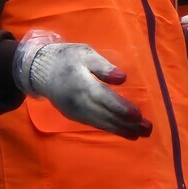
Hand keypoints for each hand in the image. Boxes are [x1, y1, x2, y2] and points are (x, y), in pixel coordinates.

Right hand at [25, 43, 152, 139]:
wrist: (39, 70)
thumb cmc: (66, 58)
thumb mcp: (84, 53)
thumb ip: (103, 66)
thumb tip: (122, 78)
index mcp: (81, 83)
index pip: (104, 98)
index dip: (120, 108)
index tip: (137, 115)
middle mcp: (78, 101)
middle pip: (105, 115)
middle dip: (126, 124)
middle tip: (147, 130)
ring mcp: (75, 111)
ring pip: (100, 123)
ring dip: (121, 130)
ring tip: (140, 134)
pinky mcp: (73, 116)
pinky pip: (94, 124)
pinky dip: (110, 129)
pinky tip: (124, 132)